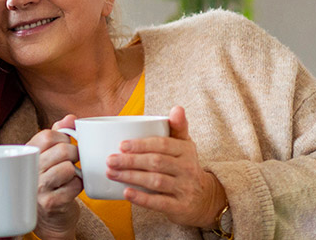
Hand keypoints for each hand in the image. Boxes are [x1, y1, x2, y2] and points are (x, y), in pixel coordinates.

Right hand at [25, 115, 82, 239]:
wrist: (50, 218)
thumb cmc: (51, 181)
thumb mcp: (50, 155)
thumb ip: (59, 133)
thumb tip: (71, 117)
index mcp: (27, 154)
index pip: (47, 134)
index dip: (64, 137)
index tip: (66, 144)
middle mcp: (29, 170)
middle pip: (61, 150)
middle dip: (74, 154)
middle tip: (72, 161)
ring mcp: (38, 187)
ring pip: (68, 168)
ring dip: (75, 171)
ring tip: (70, 175)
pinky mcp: (51, 202)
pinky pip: (74, 185)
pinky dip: (78, 186)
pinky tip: (71, 189)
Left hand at [105, 106, 226, 227]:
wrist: (205, 199)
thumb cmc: (185, 166)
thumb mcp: (185, 146)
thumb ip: (178, 127)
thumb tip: (177, 108)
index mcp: (186, 150)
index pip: (162, 144)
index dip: (141, 145)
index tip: (121, 145)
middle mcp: (187, 168)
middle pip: (156, 162)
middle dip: (130, 161)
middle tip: (110, 160)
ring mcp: (184, 188)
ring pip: (155, 181)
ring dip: (131, 177)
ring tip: (111, 173)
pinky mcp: (180, 207)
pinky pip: (159, 202)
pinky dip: (141, 198)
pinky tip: (126, 193)